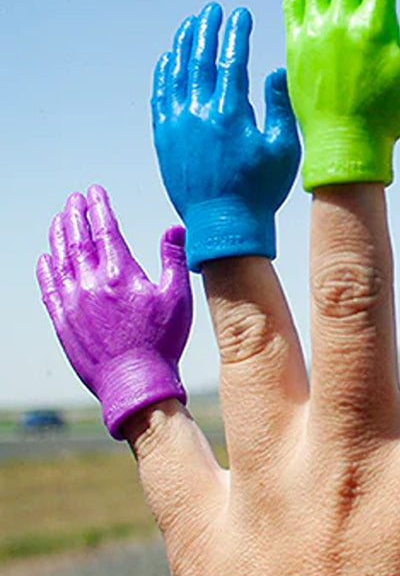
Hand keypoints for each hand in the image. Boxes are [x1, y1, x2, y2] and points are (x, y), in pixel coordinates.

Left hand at [36, 186, 190, 438]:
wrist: (136, 383)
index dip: (99, 208)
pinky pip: (49, 288)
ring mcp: (74, 302)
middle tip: (74, 200)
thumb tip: (176, 227)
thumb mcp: (178, 298)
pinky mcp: (63, 322)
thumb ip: (174, 259)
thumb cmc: (163, 343)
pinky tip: (45, 259)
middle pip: (78, 239)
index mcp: (121, 274)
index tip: (94, 192)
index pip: (106, 229)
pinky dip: (46, 270)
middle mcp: (92, 283)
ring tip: (60, 220)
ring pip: (61, 260)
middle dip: (75, 215)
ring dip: (59, 236)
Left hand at [130, 187, 399, 575]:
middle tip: (347, 101)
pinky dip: (136, 368)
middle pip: (359, 295)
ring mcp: (268, 492)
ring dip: (231, 243)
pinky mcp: (198, 535)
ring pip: (243, 337)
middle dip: (356, 188)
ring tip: (219, 160)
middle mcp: (359, 466)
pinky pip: (152, 433)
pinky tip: (118, 297)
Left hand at [152, 3, 300, 271]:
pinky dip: (164, 73)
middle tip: (213, 10)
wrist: (225, 225)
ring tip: (191, 25)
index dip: (236, 33)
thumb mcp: (283, 150)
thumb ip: (280, 107)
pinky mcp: (165, 138)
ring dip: (184, 44)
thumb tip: (277, 71)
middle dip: (207, 29)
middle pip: (200, 58)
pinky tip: (170, 59)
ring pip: (177, 72)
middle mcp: (200, 112)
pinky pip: (161, 96)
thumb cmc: (259, 191)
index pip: (232, 59)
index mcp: (232, 113)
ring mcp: (178, 124)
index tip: (240, 14)